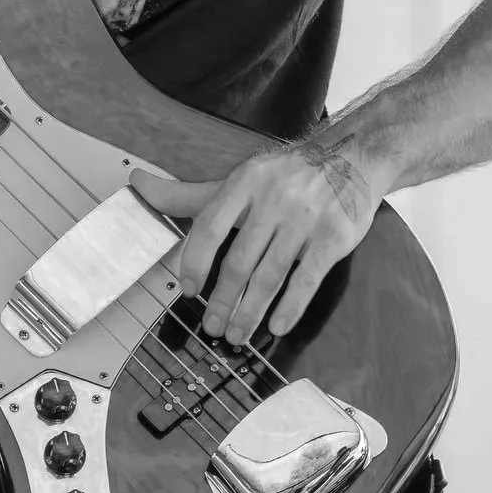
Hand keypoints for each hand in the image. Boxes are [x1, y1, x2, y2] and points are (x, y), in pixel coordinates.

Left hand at [137, 134, 382, 346]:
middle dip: (221, 301)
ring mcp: (305, 220)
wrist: (354, 157)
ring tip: (237, 335)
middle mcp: (274, 200)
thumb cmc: (287, 176)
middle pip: (238, 261)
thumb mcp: (239, 179)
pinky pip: (306, 280)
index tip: (188, 290)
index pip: (209, 228)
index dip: (194, 263)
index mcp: (245, 184)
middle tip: (211, 327)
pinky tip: (276, 326)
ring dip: (249, 313)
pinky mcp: (334, 238)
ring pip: (269, 276)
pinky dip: (290, 308)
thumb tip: (137, 184)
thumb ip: (189, 195)